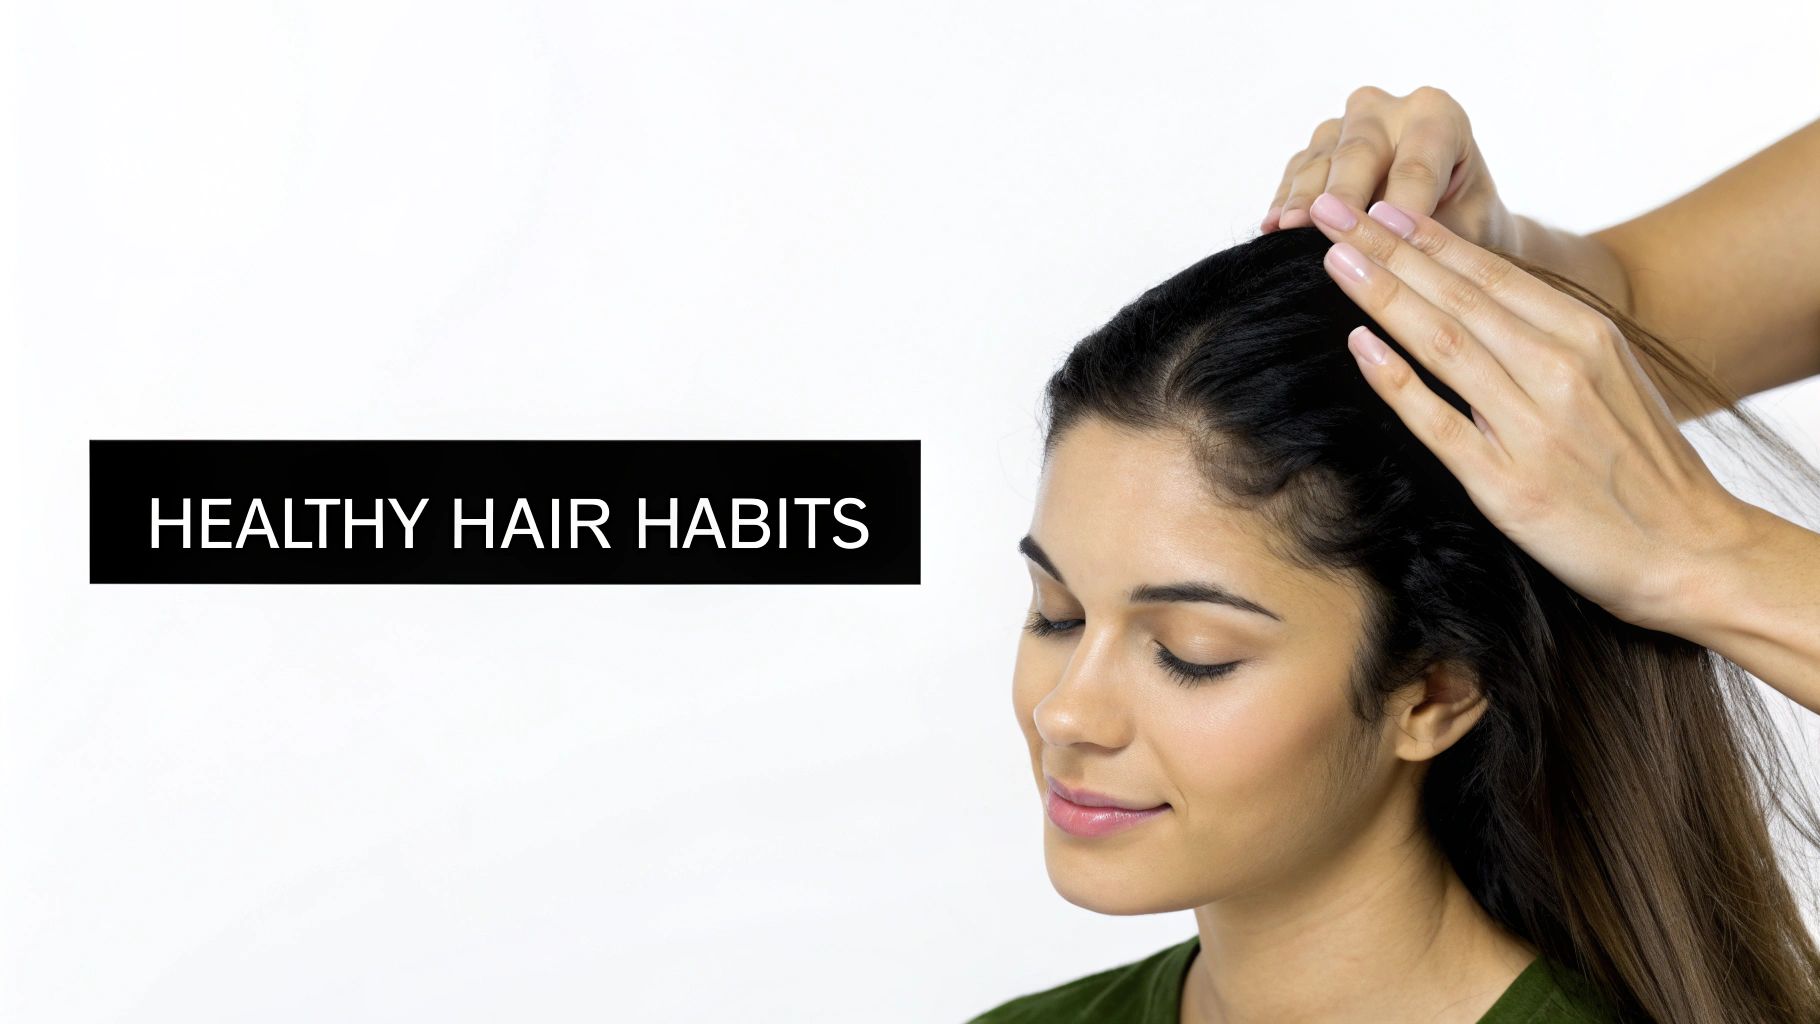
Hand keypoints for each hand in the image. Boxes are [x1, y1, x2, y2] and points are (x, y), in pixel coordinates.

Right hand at [1263, 86, 1519, 255]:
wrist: (1450, 220)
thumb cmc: (1464, 223)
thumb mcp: (1463, 232)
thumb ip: (1431, 238)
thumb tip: (1393, 258)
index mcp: (1438, 116)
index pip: (1415, 167)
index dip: (1398, 210)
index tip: (1386, 247)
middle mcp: (1389, 110)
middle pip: (1359, 153)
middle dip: (1342, 198)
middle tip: (1326, 233)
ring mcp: (1345, 125)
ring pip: (1320, 160)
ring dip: (1303, 200)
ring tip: (1288, 231)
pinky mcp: (1316, 148)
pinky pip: (1295, 172)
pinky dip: (1284, 201)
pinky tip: (1273, 229)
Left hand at [1302, 189, 1762, 635]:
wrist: (1691, 550)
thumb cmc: (1643, 464)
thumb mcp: (1611, 376)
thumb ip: (1549, 335)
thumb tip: (1477, 293)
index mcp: (1584, 336)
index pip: (1487, 274)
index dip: (1425, 236)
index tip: (1376, 206)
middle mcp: (1557, 370)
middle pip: (1455, 296)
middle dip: (1386, 248)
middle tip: (1330, 212)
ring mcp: (1530, 427)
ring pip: (1442, 343)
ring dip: (1382, 295)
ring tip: (1334, 260)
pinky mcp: (1505, 484)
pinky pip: (1438, 422)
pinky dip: (1396, 380)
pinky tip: (1359, 345)